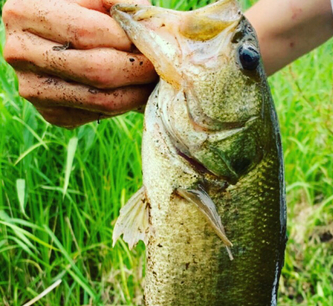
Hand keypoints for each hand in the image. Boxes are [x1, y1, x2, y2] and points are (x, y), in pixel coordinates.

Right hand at [2, 0, 157, 127]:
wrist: (58, 41)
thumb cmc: (80, 12)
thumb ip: (117, 2)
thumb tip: (147, 23)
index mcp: (23, 14)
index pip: (88, 32)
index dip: (126, 39)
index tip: (151, 42)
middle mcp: (20, 54)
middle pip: (97, 70)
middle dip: (137, 69)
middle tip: (160, 66)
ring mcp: (34, 90)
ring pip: (102, 99)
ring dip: (137, 92)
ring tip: (152, 80)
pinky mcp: (52, 114)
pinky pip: (98, 115)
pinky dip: (124, 106)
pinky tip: (133, 91)